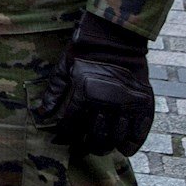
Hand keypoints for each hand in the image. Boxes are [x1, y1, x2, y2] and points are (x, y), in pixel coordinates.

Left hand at [37, 14, 153, 156]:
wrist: (115, 37)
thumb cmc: (85, 51)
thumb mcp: (64, 68)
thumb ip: (54, 92)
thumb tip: (42, 114)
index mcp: (85, 95)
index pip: (72, 126)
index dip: (66, 136)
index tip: (63, 140)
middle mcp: (107, 103)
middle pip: (95, 137)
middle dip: (87, 146)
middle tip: (84, 148)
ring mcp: (127, 104)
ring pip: (116, 138)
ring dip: (107, 146)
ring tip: (101, 148)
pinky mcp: (143, 104)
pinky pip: (139, 132)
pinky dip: (132, 143)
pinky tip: (124, 148)